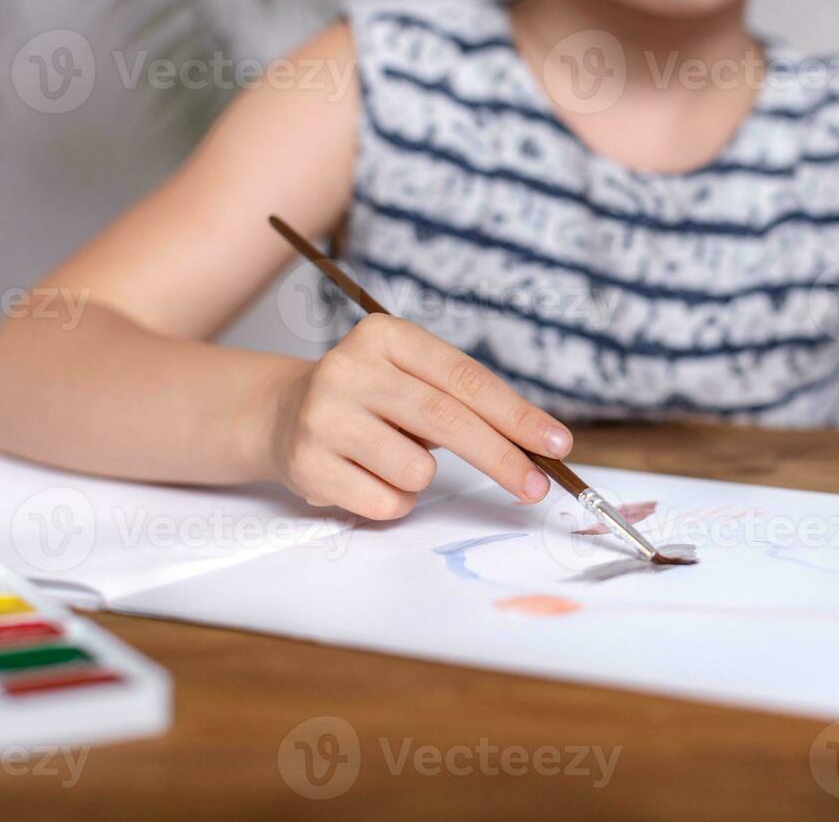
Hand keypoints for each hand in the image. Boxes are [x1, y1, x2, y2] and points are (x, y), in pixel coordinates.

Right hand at [266, 314, 572, 519]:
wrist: (282, 413)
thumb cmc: (372, 399)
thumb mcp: (413, 378)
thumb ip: (465, 401)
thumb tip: (538, 445)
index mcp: (386, 336)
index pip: (466, 379)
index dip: (517, 415)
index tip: (557, 443)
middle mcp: (351, 369)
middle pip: (448, 420)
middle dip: (502, 458)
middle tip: (537, 487)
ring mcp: (324, 416)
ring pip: (418, 471)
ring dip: (423, 478)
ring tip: (392, 458)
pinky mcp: (308, 464)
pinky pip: (387, 502)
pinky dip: (394, 501)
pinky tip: (367, 476)